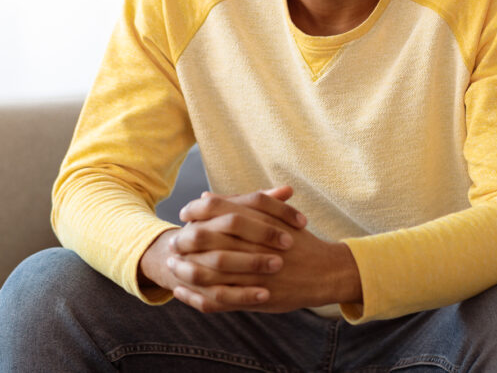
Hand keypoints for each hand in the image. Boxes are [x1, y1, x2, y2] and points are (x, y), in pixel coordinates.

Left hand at [166, 187, 362, 312]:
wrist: (325, 271)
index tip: (185, 214)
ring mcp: (253, 274)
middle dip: (185, 240)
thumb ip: (239, 206)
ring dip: (186, 269)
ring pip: (208, 271)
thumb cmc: (298, 241)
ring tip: (171, 267)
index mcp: (258, 221)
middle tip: (173, 241)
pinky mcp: (253, 298)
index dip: (196, 211)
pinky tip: (182, 291)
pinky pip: (217, 299)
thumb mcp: (273, 216)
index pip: (217, 210)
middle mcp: (254, 246)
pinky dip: (196, 295)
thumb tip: (204, 197)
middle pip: (207, 239)